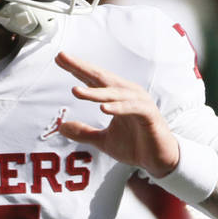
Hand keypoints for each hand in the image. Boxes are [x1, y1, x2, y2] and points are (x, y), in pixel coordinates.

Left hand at [55, 51, 179, 177]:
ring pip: (115, 93)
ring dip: (95, 92)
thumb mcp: (103, 140)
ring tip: (76, 91)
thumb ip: (84, 132)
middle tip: (62, 57)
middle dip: (81, 68)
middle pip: (101, 77)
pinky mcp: (149, 115)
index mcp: (116, 97)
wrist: (158, 160)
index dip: (76, 69)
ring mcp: (139, 103)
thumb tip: (62, 127)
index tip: (59, 58)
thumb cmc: (134, 146)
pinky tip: (104, 107)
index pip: (93, 79)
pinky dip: (118, 107)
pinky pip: (132, 108)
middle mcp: (127, 94)